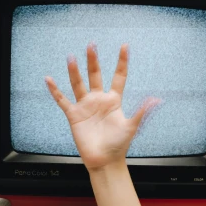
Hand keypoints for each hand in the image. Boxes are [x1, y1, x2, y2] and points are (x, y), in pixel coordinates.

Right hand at [45, 43, 159, 170]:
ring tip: (71, 58)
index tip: (124, 46)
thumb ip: (142, 111)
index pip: (118, 76)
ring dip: (74, 72)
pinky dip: (55, 91)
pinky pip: (62, 101)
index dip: (121, 61)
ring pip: (78, 84)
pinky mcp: (74, 115)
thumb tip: (156, 100)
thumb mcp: (132, 126)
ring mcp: (86, 106)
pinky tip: (49, 79)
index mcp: (114, 100)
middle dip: (93, 61)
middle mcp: (99, 100)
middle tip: (92, 45)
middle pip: (95, 75)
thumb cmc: (119, 145)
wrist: (105, 161)